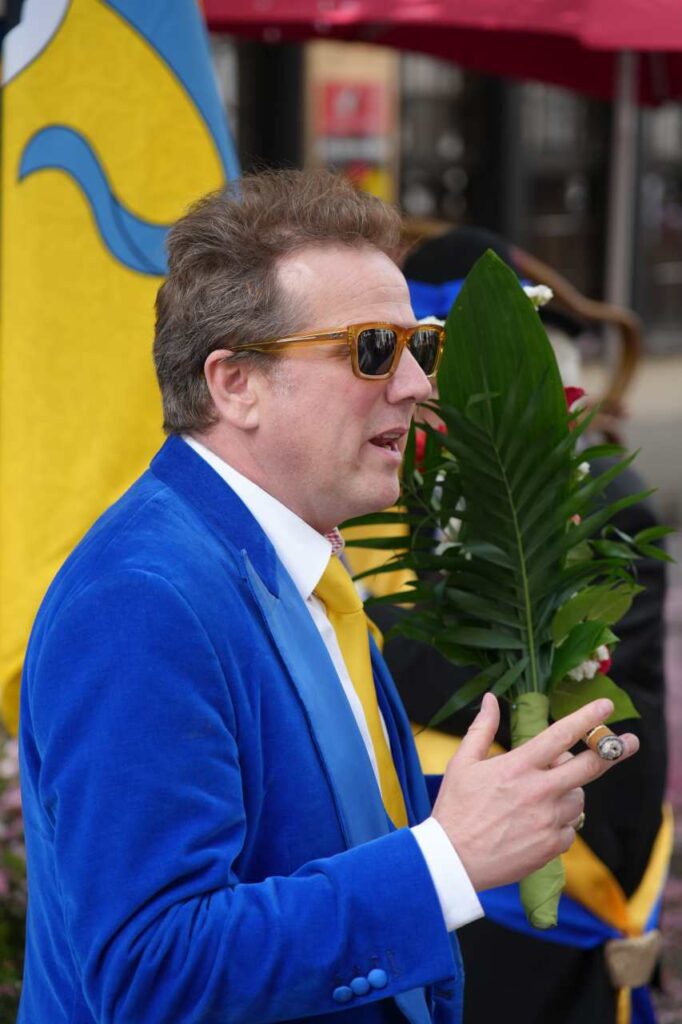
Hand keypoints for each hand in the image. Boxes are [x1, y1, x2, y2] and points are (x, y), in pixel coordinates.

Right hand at [432, 693, 638, 891]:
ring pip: (578, 798)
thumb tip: (489, 699)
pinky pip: (570, 827)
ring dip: (570, 790)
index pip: (560, 735)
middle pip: (589, 767)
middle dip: (614, 750)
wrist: (454, 861)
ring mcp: (548, 820)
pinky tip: (537, 822)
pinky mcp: (552, 846)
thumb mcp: (462, 763)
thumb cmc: (456, 809)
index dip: (586, 718)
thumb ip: (481, 728)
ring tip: (544, 794)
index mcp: (518, 766)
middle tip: (630, 742)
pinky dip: (561, 821)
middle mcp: (539, 791)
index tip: (606, 706)